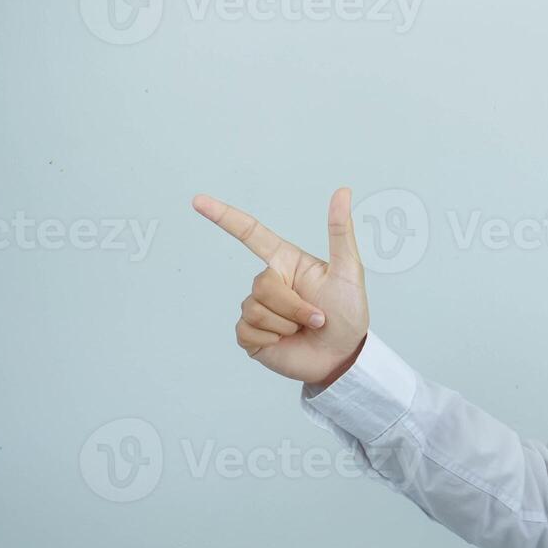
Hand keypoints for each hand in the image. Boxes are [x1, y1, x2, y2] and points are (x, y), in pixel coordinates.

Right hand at [192, 187, 368, 386]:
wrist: (344, 355)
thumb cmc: (349, 312)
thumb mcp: (349, 270)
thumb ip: (341, 232)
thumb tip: (343, 191)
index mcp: (286, 262)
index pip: (251, 234)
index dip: (224, 217)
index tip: (198, 200)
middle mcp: (269, 282)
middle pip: (261, 283)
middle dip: (293, 305)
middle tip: (318, 318)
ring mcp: (258, 309)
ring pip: (254, 308)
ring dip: (287, 322)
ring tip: (306, 329)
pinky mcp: (251, 335)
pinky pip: (247, 330)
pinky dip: (272, 338)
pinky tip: (286, 342)